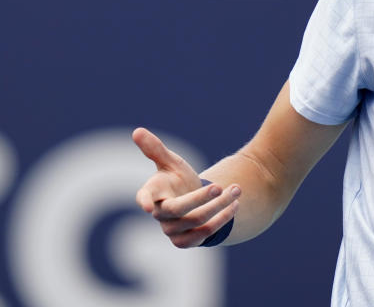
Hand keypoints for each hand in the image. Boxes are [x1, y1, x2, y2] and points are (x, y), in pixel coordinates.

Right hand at [132, 127, 240, 247]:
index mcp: (152, 193)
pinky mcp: (186, 241)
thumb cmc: (176, 179)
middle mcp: (160, 214)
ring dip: (220, 206)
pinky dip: (222, 219)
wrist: (191, 201)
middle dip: (201, 198)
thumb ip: (155, 149)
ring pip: (197, 221)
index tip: (147, 207)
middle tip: (219, 186)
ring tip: (236, 190)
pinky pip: (205, 233)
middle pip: (179, 209)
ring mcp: (172, 230)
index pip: (145, 197)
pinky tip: (234, 206)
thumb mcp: (170, 162)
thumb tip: (137, 131)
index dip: (145, 202)